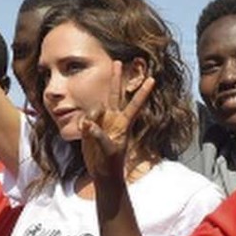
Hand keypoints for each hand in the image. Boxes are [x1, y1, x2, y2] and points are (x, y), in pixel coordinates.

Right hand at [79, 61, 155, 179]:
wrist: (102, 173)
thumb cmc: (110, 164)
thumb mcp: (107, 150)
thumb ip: (98, 135)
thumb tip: (88, 122)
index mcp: (123, 124)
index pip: (135, 104)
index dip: (143, 92)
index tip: (152, 79)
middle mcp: (114, 119)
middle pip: (115, 94)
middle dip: (116, 78)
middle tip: (118, 61)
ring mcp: (102, 122)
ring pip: (96, 107)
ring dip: (93, 113)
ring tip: (89, 129)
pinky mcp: (91, 127)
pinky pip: (85, 118)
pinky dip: (83, 123)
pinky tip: (84, 132)